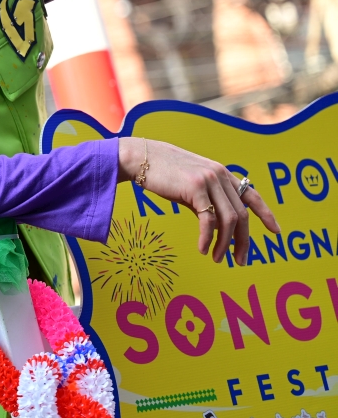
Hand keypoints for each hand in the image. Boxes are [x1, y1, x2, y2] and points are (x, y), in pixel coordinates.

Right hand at [117, 137, 278, 264]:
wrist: (140, 158)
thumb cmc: (162, 172)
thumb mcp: (191, 184)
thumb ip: (207, 199)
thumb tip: (216, 225)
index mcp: (222, 173)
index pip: (252, 195)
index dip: (266, 214)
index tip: (276, 231)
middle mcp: (220, 175)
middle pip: (241, 214)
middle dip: (243, 241)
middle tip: (240, 260)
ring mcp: (209, 180)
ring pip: (228, 220)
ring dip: (225, 244)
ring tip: (218, 258)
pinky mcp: (195, 187)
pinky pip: (208, 220)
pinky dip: (207, 238)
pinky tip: (203, 249)